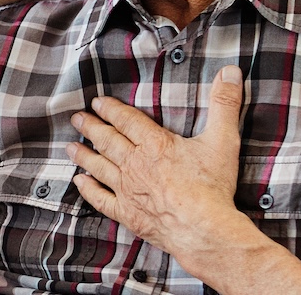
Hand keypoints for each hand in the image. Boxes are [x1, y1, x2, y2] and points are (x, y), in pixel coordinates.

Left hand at [65, 65, 245, 255]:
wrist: (203, 229)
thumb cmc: (212, 187)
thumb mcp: (223, 140)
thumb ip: (225, 104)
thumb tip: (231, 71)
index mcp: (154, 144)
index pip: (127, 121)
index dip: (111, 110)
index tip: (97, 103)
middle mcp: (134, 164)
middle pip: (107, 141)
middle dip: (91, 127)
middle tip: (76, 118)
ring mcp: (127, 190)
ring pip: (99, 167)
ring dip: (84, 156)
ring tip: (69, 147)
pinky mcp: (127, 214)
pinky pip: (101, 199)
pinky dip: (88, 190)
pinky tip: (79, 183)